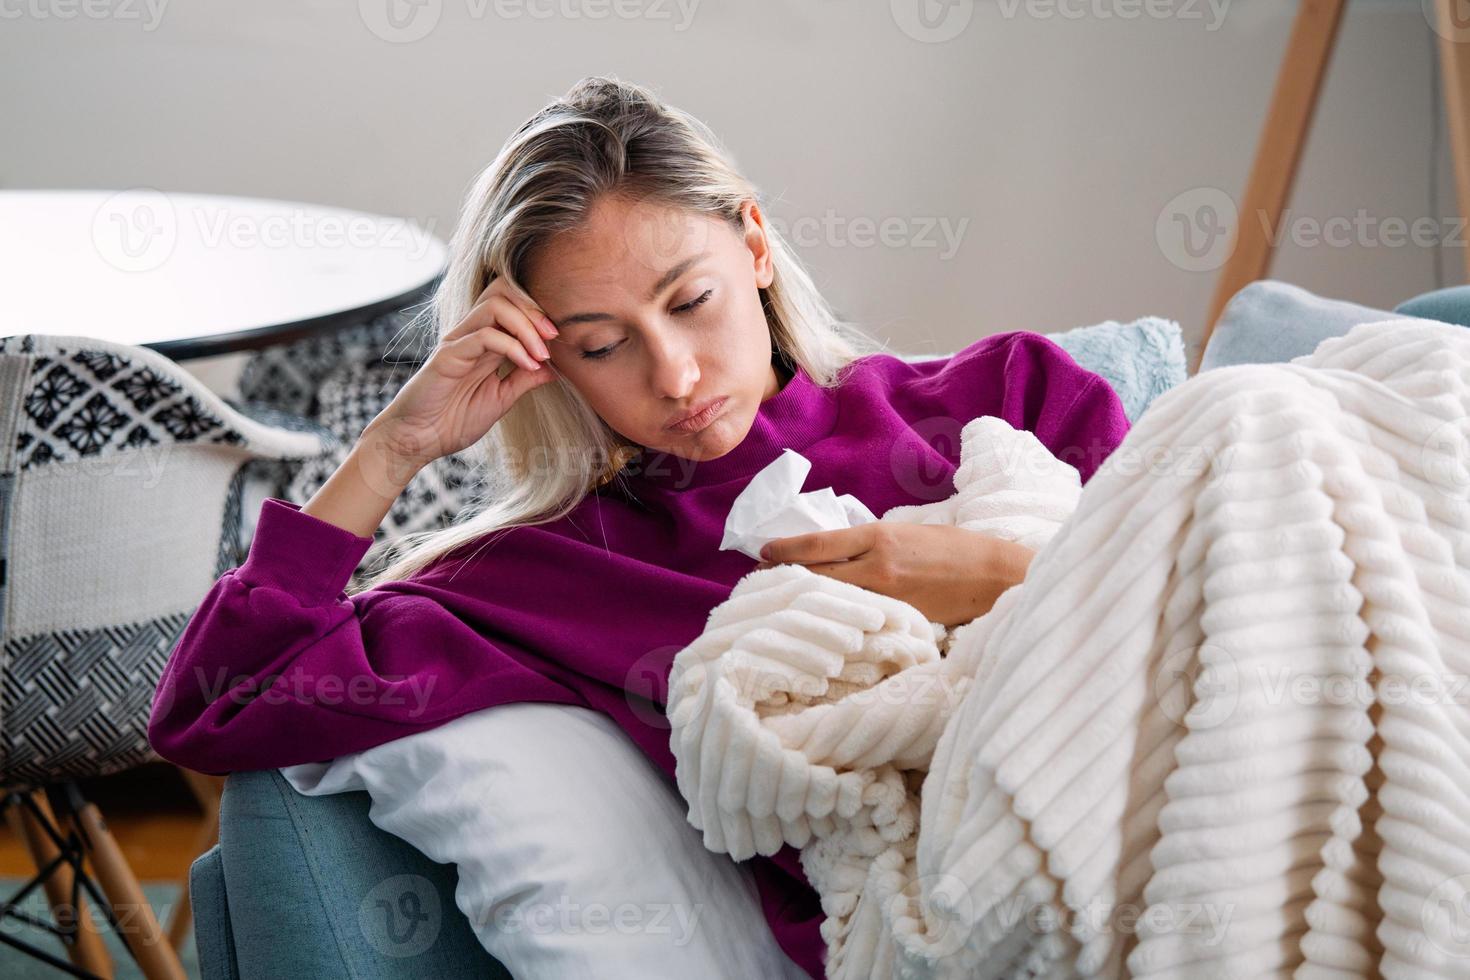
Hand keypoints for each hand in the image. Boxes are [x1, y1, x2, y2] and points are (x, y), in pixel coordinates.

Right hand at [362, 276, 561, 472]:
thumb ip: (524, 380)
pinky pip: (484, 336)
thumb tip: (556, 368)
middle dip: (534, 308)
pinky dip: (513, 347)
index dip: (538, 312)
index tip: (558, 339)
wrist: (419, 440)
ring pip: (494, 306)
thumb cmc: (454, 420)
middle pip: (502, 291)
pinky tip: (527, 365)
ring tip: (542, 353)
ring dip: (526, 326)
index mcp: (485, 341)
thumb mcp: (501, 399)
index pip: (511, 302)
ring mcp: (458, 341)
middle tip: (554, 336)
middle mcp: (471, 334)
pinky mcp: (448, 355)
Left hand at [753, 523, 1034, 627]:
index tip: (761, 552)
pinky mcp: (899, 623)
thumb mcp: (908, 532)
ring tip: (782, 605)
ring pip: (832, 602)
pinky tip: (824, 627)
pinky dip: (838, 622)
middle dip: (784, 579)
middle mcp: (877, 567)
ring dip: (806, 602)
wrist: (995, 576)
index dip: (784, 549)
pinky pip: (858, 623)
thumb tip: (835, 552)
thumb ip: (873, 542)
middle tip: (760, 582)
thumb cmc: (954, 548)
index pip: (818, 544)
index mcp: (879, 537)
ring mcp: (887, 599)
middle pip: (815, 576)